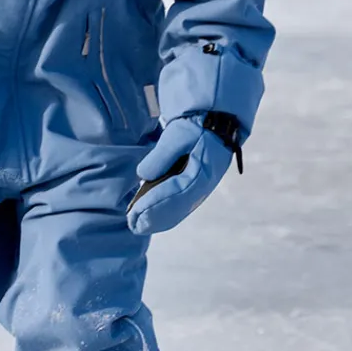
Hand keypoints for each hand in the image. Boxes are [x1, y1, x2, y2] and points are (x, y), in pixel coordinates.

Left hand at [126, 114, 240, 235]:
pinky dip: (167, 216)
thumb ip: (161, 155)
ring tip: (139, 226)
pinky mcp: (198, 188)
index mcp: (200, 171)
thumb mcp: (178, 135)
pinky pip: (182, 207)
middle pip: (176, 207)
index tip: (135, 212)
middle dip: (153, 217)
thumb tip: (143, 175)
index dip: (153, 204)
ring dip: (159, 220)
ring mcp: (202, 189)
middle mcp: (203, 185)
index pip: (174, 193)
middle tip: (133, 225)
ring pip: (179, 210)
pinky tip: (154, 221)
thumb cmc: (196, 127)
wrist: (219, 124)